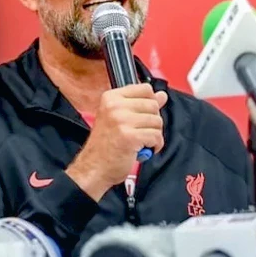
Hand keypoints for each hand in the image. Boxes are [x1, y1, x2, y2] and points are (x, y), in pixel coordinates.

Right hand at [66, 85, 167, 200]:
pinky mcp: (130, 137)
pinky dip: (154, 146)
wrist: (93, 168)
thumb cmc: (105, 146)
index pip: (145, 89)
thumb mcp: (119, 118)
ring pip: (157, 121)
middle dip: (152, 121)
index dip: (150, 103)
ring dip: (153, 135)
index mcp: (111, 98)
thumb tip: (162, 95)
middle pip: (153, 105)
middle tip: (140, 131)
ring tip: (140, 141)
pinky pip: (156, 136)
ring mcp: (122, 121)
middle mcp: (115, 106)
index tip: (144, 114)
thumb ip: (141, 104)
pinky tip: (143, 149)